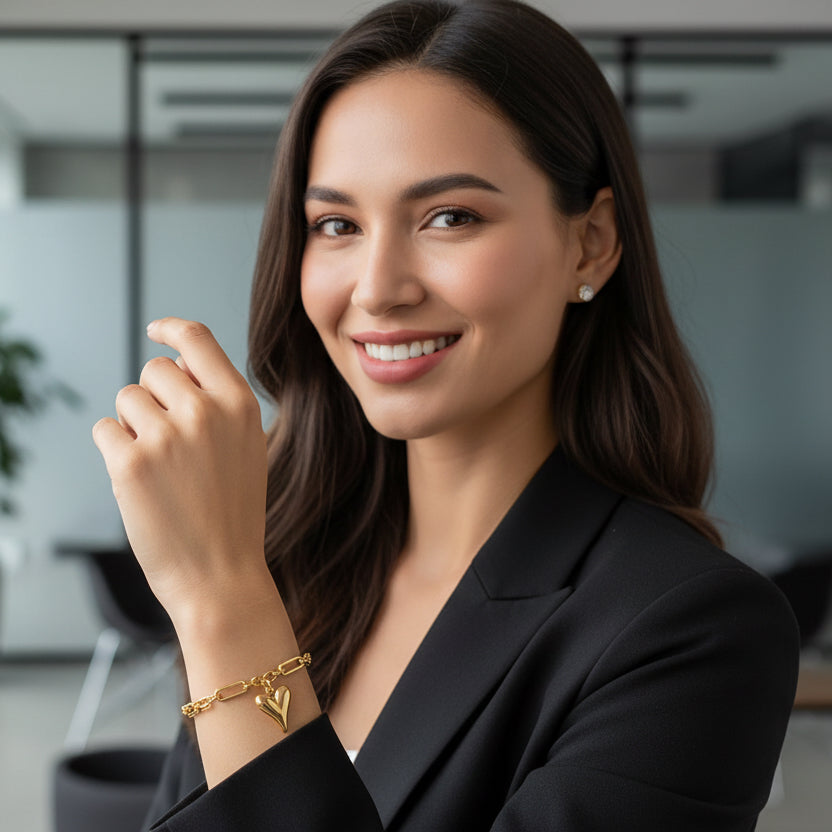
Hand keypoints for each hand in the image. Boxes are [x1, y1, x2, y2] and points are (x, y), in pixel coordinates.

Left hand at [93, 318, 268, 620]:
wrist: (221, 575)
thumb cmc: (233, 514)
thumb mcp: (248, 448)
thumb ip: (219, 403)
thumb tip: (175, 369)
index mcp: (240, 404)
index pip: (198, 339)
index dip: (172, 329)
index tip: (156, 331)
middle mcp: (205, 411)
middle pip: (153, 370)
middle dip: (151, 396)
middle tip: (168, 441)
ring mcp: (167, 436)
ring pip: (125, 399)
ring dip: (132, 426)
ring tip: (160, 467)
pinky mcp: (131, 463)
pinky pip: (104, 430)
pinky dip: (114, 451)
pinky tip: (139, 481)